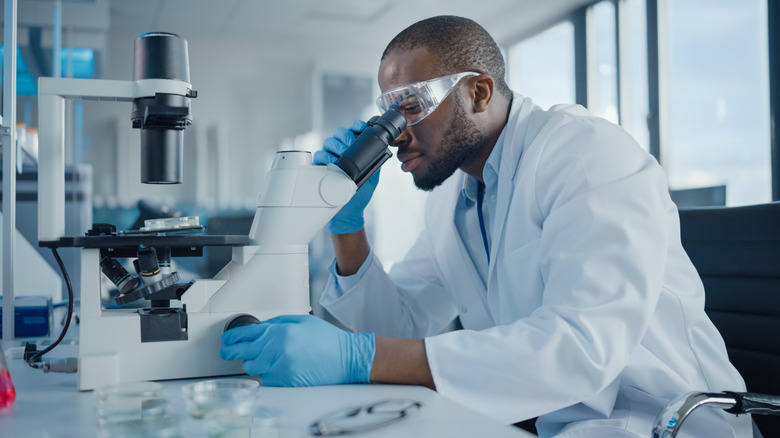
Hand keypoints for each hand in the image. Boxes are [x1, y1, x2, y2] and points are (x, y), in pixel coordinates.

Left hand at [220, 314, 374, 386]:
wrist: (345, 358)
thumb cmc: (327, 339)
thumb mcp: (302, 321)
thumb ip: (277, 323)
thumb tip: (259, 328)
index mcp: (280, 331)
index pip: (246, 333)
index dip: (232, 336)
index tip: (226, 338)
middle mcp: (277, 349)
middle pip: (243, 352)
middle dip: (231, 352)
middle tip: (226, 352)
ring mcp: (280, 367)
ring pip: (252, 367)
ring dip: (250, 363)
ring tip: (253, 359)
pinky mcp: (285, 381)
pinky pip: (265, 379)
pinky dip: (266, 374)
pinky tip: (273, 368)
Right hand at [314, 120, 379, 233]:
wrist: (348, 213)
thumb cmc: (360, 195)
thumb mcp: (372, 177)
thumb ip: (375, 162)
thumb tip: (382, 149)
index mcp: (354, 151)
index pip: (353, 131)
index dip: (356, 126)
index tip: (360, 128)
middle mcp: (341, 152)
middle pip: (339, 133)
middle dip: (345, 136)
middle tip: (349, 145)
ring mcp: (330, 159)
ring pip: (328, 142)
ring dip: (335, 146)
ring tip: (341, 156)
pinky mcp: (320, 168)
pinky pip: (318, 156)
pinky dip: (324, 157)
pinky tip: (331, 163)